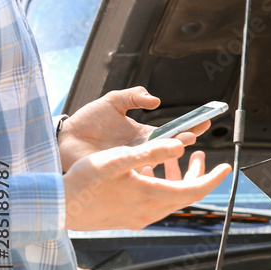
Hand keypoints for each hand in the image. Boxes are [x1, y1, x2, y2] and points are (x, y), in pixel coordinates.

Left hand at [58, 87, 210, 171]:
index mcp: (145, 134)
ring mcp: (131, 162)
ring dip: (164, 156)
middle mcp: (143, 150)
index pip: (174, 131)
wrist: (64, 139)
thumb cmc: (88, 121)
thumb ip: (134, 96)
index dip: (190, 126)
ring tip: (173, 149)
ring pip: (155, 161)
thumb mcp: (113, 101)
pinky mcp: (117, 171)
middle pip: (170, 147)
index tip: (205, 120)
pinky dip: (144, 171)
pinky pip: (135, 173)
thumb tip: (155, 100)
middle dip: (182, 141)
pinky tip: (150, 166)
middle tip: (190, 136)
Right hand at [63, 139, 231, 230]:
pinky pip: (155, 203)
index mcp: (152, 196)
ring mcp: (139, 218)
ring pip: (170, 198)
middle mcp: (149, 212)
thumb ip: (151, 151)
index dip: (214, 178)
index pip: (195, 190)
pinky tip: (148, 171)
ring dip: (178, 178)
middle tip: (203, 156)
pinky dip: (161, 186)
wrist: (57, 209)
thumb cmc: (83, 181)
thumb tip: (181, 145)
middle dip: (199, 175)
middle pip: (186, 195)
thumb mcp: (118, 159)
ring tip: (177, 158)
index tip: (227, 167)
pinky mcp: (128, 219)